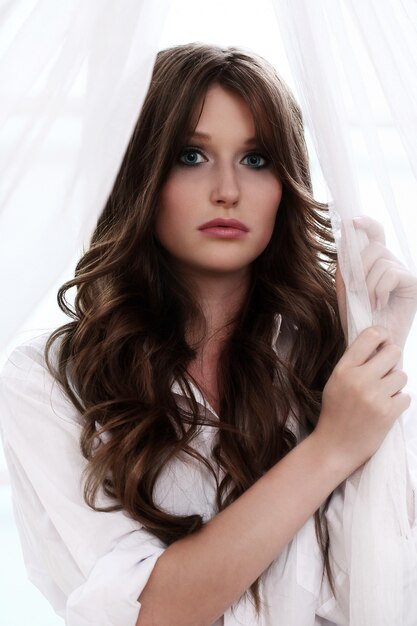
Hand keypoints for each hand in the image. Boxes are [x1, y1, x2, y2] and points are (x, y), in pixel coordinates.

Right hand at [313, 325, 409, 471]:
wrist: (334, 447)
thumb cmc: (335, 413)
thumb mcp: (336, 382)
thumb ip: (354, 363)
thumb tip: (382, 344)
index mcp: (343, 369)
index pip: (370, 336)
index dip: (383, 335)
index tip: (385, 341)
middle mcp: (359, 379)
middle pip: (393, 352)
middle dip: (393, 361)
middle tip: (385, 373)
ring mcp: (374, 396)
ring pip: (402, 376)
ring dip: (396, 385)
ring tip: (382, 396)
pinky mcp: (387, 413)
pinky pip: (406, 397)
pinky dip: (399, 403)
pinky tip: (385, 410)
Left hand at [336, 216, 416, 350]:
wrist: (369, 341)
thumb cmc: (358, 317)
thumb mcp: (345, 287)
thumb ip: (346, 264)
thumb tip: (346, 238)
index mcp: (376, 262)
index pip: (375, 233)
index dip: (366, 223)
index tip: (351, 221)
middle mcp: (392, 263)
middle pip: (374, 247)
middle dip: (360, 267)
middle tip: (356, 290)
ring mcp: (403, 272)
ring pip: (380, 261)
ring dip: (368, 285)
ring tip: (369, 303)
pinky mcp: (413, 283)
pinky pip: (390, 274)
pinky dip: (379, 291)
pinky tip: (379, 305)